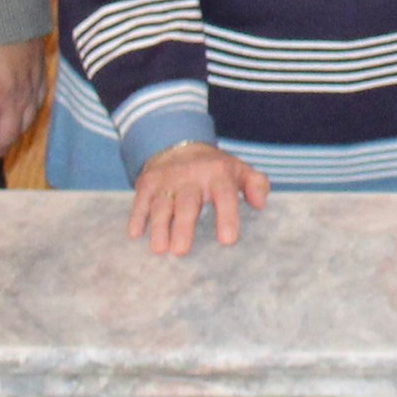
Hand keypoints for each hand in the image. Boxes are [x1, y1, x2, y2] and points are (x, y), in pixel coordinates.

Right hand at [129, 141, 268, 254]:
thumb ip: (256, 184)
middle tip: (181, 251)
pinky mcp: (147, 183)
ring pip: (162, 205)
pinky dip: (136, 216)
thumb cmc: (214, 168)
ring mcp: (167, 181)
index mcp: (218, 175)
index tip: (228, 240)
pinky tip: (134, 234)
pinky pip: (140, 201)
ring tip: (159, 250)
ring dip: (159, 227)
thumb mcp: (239, 170)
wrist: (178, 144)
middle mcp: (191, 177)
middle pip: (188, 204)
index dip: (227, 217)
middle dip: (183, 227)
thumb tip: (261, 204)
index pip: (225, 196)